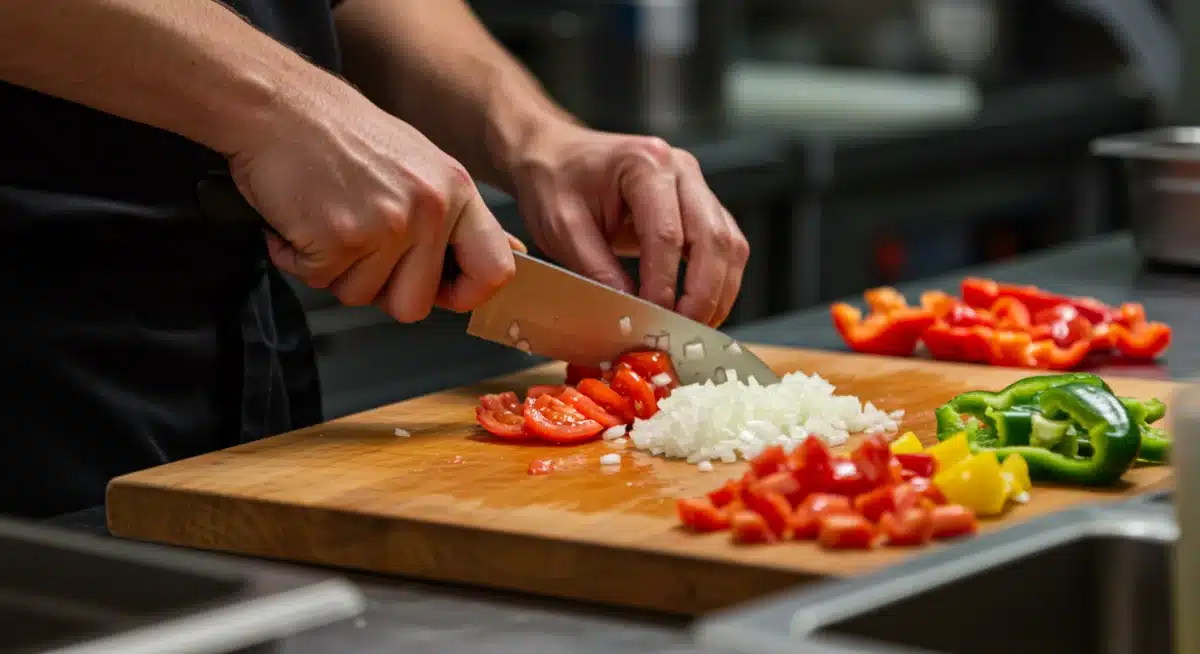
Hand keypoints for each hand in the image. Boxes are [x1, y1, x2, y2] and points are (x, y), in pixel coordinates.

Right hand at [226, 76, 515, 321]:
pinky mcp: (339, 238)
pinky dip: (298, 258)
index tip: (441, 292)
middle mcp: (430, 209)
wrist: (277, 103)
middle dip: (378, 289)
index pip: (494, 270)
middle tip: (356, 245)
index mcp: (457, 191)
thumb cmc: (339, 132)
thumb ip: (457, 215)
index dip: (466, 295)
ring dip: (333, 270)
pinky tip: (299, 217)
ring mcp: (387, 225)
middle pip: (415, 304)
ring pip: (361, 296)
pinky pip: (319, 281)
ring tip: (326, 218)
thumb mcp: (420, 165)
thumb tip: (508, 252)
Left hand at [508, 126, 748, 326]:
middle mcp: (681, 169)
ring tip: (695, 328)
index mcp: (644, 164)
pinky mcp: (700, 204)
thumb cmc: (555, 183)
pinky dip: (718, 281)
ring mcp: (696, 185)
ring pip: (729, 243)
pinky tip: (699, 308)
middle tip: (683, 333)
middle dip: (703, 294)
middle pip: (713, 238)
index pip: (667, 234)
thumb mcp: (562, 228)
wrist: (556, 156)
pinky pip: (724, 245)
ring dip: (719, 291)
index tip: (654, 320)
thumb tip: (631, 314)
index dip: (664, 284)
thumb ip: (597, 269)